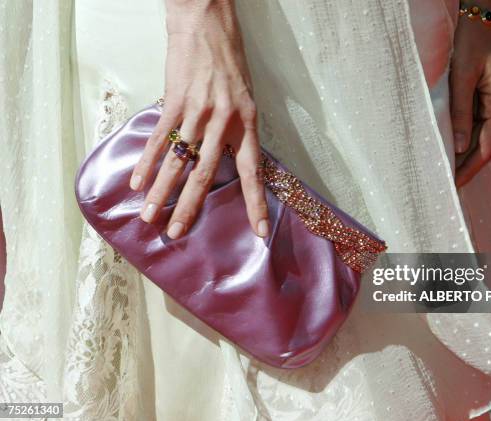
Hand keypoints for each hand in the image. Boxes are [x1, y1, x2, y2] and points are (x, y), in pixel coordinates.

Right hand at [129, 0, 268, 238]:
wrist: (207, 25)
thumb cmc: (230, 63)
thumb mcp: (246, 99)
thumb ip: (237, 132)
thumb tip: (227, 163)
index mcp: (247, 124)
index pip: (252, 172)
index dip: (255, 203)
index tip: (259, 232)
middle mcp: (223, 122)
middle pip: (204, 173)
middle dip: (189, 206)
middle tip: (176, 232)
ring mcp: (197, 113)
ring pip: (177, 160)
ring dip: (161, 191)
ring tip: (149, 216)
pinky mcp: (174, 102)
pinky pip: (159, 138)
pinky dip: (147, 162)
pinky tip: (138, 182)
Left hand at [451, 1, 490, 186]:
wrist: (476, 16)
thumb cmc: (470, 41)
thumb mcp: (462, 76)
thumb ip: (461, 111)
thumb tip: (460, 146)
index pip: (487, 145)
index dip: (471, 167)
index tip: (455, 184)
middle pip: (483, 145)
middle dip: (466, 167)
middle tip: (446, 187)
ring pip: (477, 137)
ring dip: (462, 157)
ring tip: (444, 175)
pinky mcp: (480, 98)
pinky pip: (471, 125)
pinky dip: (460, 140)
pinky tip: (448, 151)